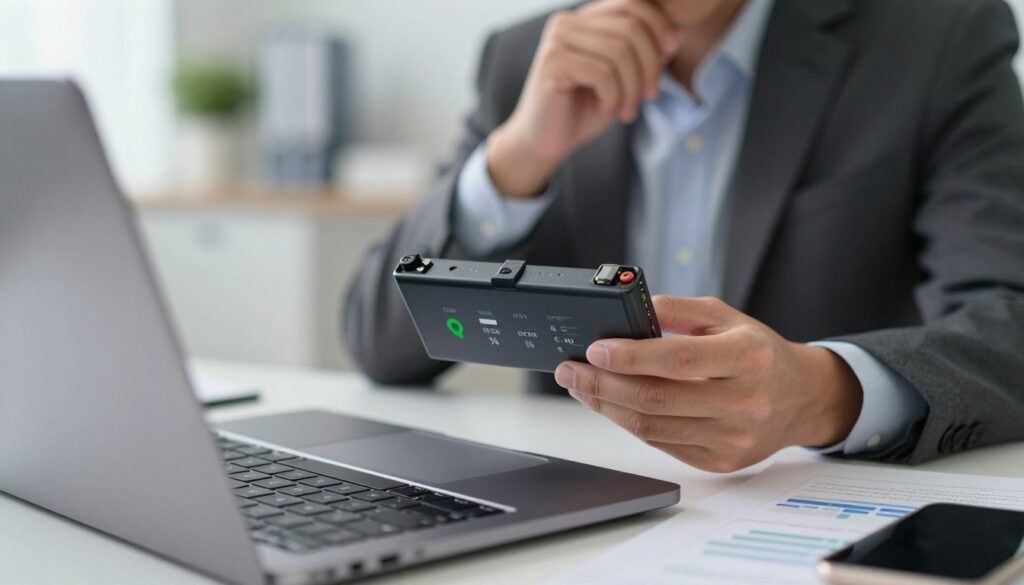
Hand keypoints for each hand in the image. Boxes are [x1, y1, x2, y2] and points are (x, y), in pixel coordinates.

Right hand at [487, 0, 681, 197]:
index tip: (668, 57)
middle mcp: (567, 22)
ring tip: (627, 110)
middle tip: (650, 96)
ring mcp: (557, 40)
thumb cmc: (584, 110)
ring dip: (632, 88)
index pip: (633, 4)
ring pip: (619, 52)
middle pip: (630, 28)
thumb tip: (675, 38)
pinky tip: (606, 109)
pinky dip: (613, 96)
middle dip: (649, 65)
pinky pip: (602, 73)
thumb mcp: (623, 79)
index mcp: (585, 18)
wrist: (544, 142)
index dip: (659, 27)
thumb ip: (644, 55)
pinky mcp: (551, 63)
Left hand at [554, 296, 863, 472]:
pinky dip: (628, 423)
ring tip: (581, 386)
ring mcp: (733, 438)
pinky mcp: (720, 461)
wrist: (801, 398)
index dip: (631, 357)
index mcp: (748, 357)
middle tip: (571, 369)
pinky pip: (660, 443)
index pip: (680, 360)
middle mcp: (744, 401)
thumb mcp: (724, 316)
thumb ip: (676, 310)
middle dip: (602, 384)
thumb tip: (626, 311)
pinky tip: (610, 404)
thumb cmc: (758, 351)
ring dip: (606, 406)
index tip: (595, 350)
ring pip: (652, 427)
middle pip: (657, 398)